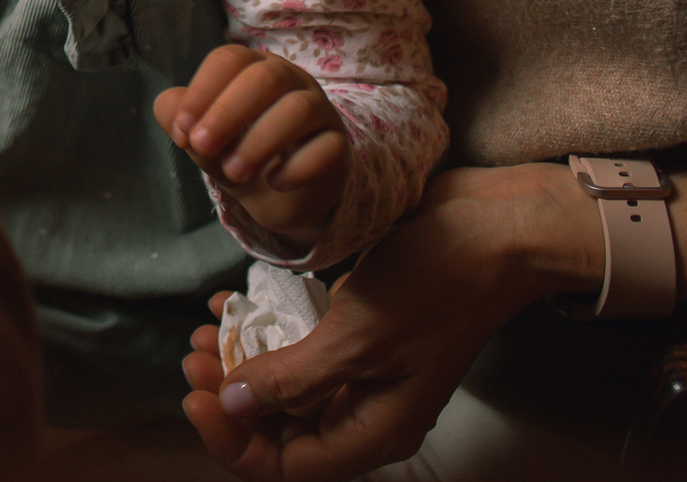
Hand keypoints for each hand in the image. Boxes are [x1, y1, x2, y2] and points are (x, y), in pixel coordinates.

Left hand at [155, 45, 349, 250]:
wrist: (276, 197)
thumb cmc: (235, 151)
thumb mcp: (200, 137)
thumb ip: (177, 119)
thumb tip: (175, 119)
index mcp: (251, 67)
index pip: (230, 59)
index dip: (203, 91)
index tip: (182, 131)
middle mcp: (290, 79)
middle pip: (264, 77)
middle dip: (227, 113)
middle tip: (202, 148)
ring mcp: (320, 110)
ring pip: (299, 109)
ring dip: (260, 141)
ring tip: (233, 172)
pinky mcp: (340, 146)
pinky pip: (328, 147)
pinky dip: (298, 166)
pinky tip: (274, 182)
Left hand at [177, 162, 598, 479]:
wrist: (493, 229)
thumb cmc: (435, 285)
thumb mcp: (356, 338)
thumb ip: (293, 379)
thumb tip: (234, 405)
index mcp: (375, 431)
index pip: (286, 466)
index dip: (232, 440)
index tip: (194, 393)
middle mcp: (366, 409)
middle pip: (279, 430)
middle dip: (229, 399)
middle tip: (192, 356)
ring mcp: (363, 370)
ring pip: (284, 387)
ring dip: (239, 364)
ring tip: (204, 333)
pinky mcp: (357, 332)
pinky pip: (298, 347)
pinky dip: (262, 333)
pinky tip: (230, 305)